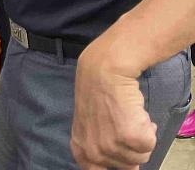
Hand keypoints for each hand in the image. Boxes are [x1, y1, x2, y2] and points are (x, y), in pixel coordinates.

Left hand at [70, 43, 156, 169]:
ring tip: (128, 114)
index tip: (120, 147)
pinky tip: (136, 112)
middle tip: (123, 122)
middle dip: (130, 146)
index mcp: (81, 150)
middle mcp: (93, 152)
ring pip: (141, 155)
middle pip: (127, 165)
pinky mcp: (130, 138)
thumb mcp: (90, 123)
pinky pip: (150, 143)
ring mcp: (111, 146)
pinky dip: (148, 129)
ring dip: (140, 136)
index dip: (116, 163)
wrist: (103, 71)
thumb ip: (101, 145)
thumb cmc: (97, 91)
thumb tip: (127, 165)